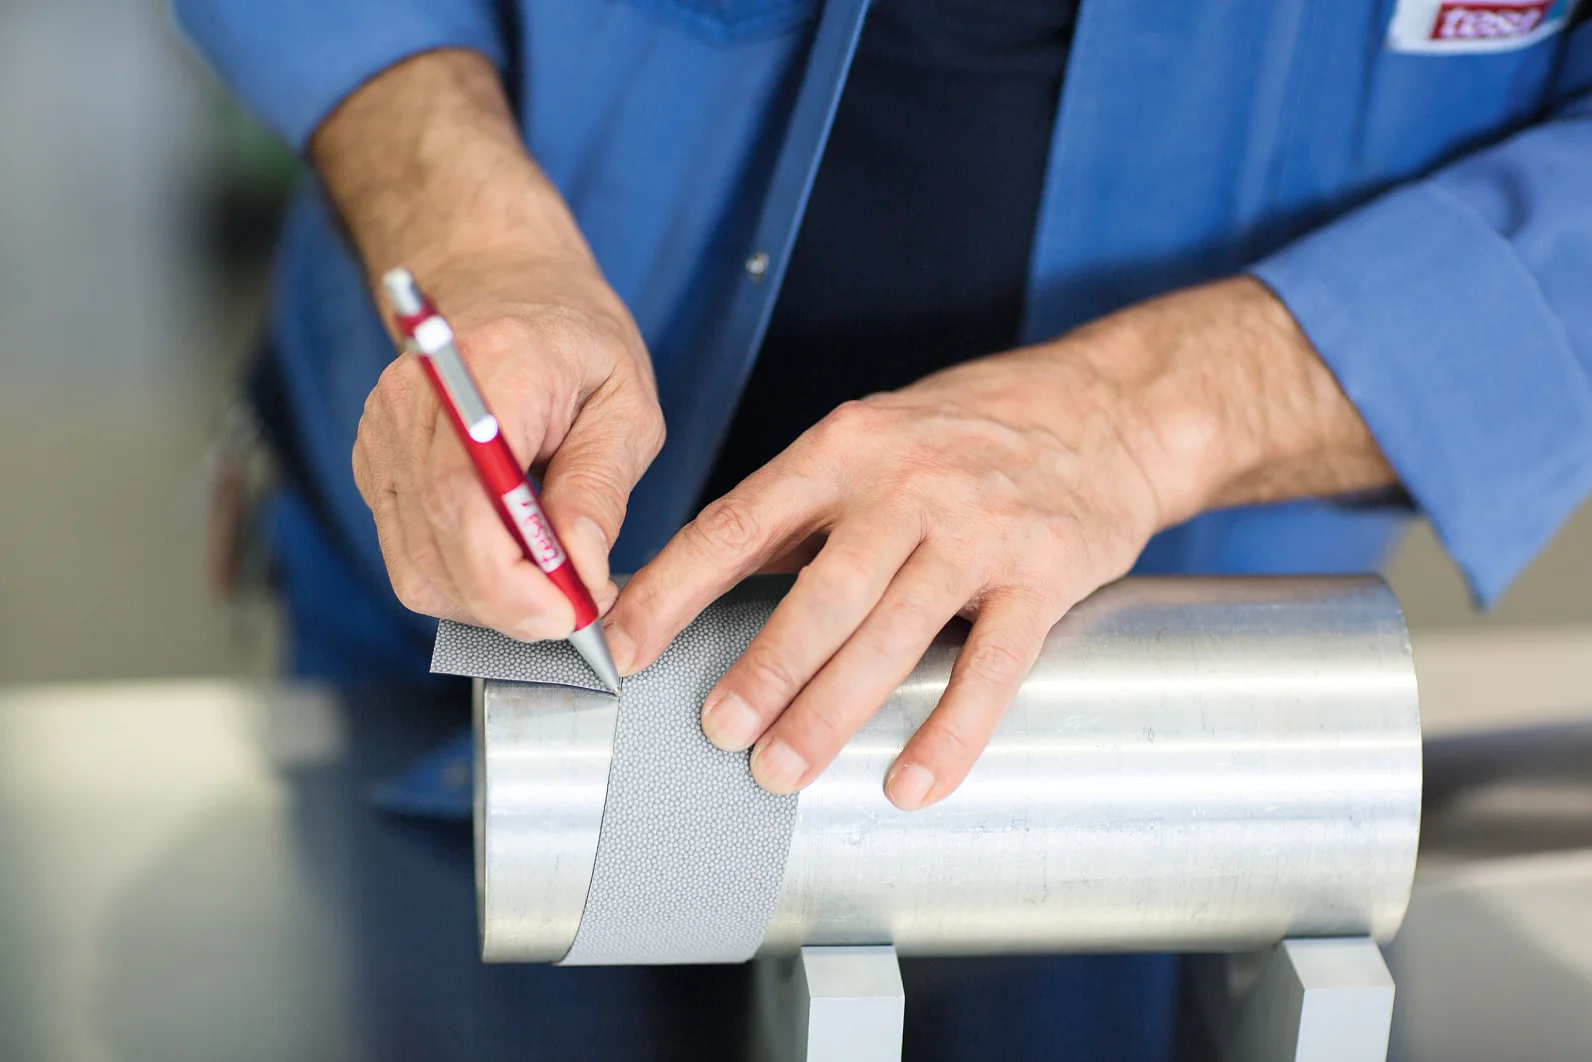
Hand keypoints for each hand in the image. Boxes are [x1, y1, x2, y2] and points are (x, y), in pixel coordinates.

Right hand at [353, 252, 661, 638]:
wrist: (505, 284)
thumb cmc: (576, 341)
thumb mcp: (626, 404)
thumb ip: (601, 487)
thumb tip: (582, 571)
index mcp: (487, 370)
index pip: (464, 498)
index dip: (510, 578)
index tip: (569, 613)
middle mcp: (414, 403)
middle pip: (436, 545)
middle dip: (512, 605)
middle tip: (577, 614)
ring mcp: (382, 435)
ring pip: (417, 568)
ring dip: (489, 602)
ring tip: (551, 585)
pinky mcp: (373, 466)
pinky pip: (410, 557)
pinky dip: (464, 582)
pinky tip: (513, 562)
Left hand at [605, 278, 1395, 807]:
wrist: (1108, 408)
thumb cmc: (970, 429)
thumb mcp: (873, 435)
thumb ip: (801, 510)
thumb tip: (707, 590)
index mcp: (846, 445)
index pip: (741, 520)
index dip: (676, 587)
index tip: (625, 647)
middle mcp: (908, 482)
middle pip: (822, 588)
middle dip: (764, 666)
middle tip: (717, 729)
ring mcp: (981, 529)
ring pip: (896, 631)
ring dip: (833, 709)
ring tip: (782, 768)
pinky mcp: (1047, 573)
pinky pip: (993, 665)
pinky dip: (951, 730)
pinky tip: (912, 782)